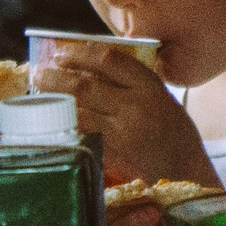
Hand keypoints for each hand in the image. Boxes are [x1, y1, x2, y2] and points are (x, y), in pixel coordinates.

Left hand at [31, 44, 212, 184]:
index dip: (81, 54)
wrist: (186, 171)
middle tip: (39, 74)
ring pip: (78, 112)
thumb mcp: (163, 99)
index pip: (110, 60)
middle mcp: (134, 106)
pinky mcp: (112, 153)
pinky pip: (81, 136)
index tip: (62, 53)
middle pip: (85, 86)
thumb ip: (134, 85)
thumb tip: (93, 70)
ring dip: (54, 104)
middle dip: (56, 78)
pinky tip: (54, 124)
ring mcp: (122, 132)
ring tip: (40, 97)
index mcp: (149, 87)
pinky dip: (65, 129)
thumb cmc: (176, 135)